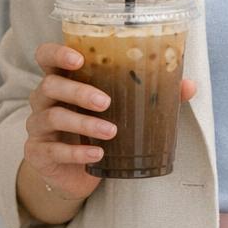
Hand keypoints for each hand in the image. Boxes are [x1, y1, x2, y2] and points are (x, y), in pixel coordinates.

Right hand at [24, 41, 197, 201]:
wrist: (76, 174)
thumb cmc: (96, 131)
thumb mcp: (121, 111)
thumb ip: (150, 96)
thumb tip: (188, 85)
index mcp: (63, 80)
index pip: (46, 56)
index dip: (57, 53)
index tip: (79, 58)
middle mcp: (45, 100)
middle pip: (51, 85)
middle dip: (78, 91)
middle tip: (106, 101)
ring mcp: (39, 127)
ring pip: (52, 117)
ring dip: (83, 123)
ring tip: (111, 131)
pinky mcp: (39, 153)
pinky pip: (53, 150)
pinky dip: (77, 152)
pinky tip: (97, 154)